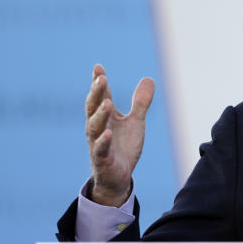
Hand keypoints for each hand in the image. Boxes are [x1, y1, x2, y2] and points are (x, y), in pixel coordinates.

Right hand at [85, 64, 154, 205]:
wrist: (119, 176)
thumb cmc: (123, 147)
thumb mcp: (135, 122)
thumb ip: (140, 102)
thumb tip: (148, 78)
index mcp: (105, 117)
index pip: (100, 96)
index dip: (98, 82)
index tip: (98, 67)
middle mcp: (98, 128)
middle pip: (94, 108)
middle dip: (97, 93)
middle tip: (101, 78)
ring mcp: (98, 143)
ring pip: (95, 127)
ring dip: (100, 115)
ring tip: (107, 103)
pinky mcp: (102, 159)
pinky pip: (100, 149)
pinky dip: (102, 141)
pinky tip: (107, 133)